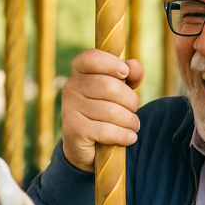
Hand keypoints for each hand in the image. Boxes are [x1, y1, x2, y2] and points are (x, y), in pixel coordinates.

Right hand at [61, 49, 143, 171]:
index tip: (125, 73)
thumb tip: (134, 66)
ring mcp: (70, 108)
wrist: (85, 145)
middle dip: (130, 100)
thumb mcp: (120, 90)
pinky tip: (130, 137)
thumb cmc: (105, 110)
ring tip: (133, 125)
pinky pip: (106, 130)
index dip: (111, 63)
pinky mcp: (74, 129)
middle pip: (109, 86)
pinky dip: (123, 135)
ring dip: (130, 120)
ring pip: (111, 111)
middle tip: (134, 109)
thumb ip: (130, 75)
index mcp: (80, 71)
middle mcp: (71, 87)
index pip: (91, 58)